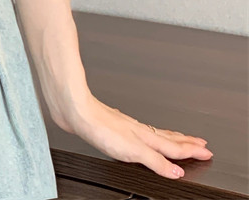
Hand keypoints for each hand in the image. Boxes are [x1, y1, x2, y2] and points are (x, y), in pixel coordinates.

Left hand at [56, 92, 212, 179]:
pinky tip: (141, 134)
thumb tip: (176, 171)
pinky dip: (149, 135)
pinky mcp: (112, 127)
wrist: (75, 110)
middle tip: (201, 143)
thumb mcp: (133, 150)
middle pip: (167, 137)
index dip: (191, 150)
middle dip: (185, 142)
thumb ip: (155, 161)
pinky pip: (138, 132)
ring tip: (179, 138)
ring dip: (170, 137)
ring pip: (153, 133)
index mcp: (145, 136)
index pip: (174, 146)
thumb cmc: (99, 125)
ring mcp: (125, 127)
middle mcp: (137, 130)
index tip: (206, 151)